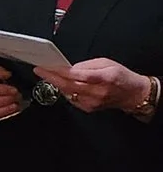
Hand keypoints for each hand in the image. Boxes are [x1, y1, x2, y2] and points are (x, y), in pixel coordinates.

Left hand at [40, 57, 156, 114]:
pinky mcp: (89, 108)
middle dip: (51, 78)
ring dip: (57, 84)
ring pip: (67, 93)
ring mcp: (92, 102)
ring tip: (50, 75)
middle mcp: (97, 91)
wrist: (133, 94)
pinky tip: (65, 85)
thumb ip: (86, 65)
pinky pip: (71, 99)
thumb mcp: (106, 62)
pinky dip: (66, 91)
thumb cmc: (120, 76)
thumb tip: (69, 68)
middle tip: (40, 71)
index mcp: (104, 77)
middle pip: (68, 86)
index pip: (76, 75)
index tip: (45, 67)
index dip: (58, 72)